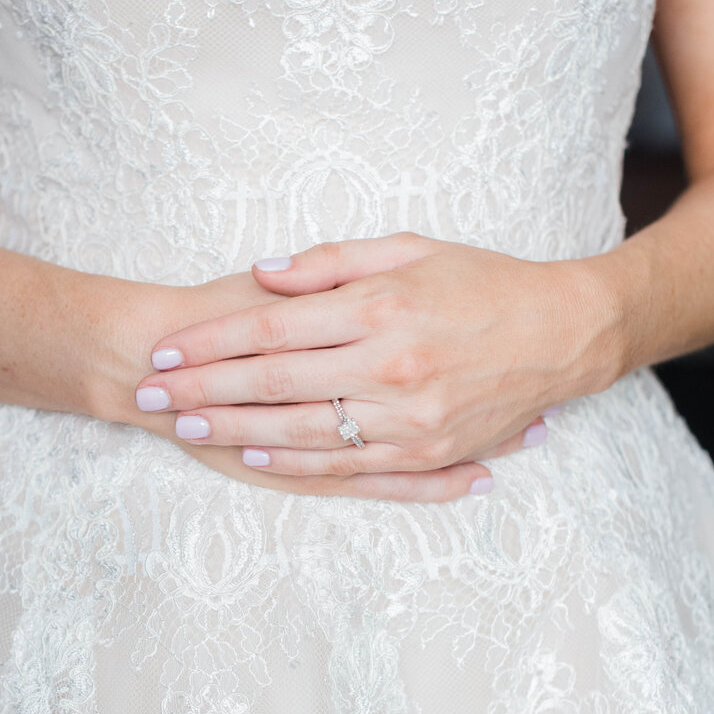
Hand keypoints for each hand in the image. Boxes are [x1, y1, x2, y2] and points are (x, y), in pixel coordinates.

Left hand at [133, 232, 618, 499]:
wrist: (561, 334)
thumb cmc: (483, 281)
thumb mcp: (411, 247)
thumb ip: (333, 261)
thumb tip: (264, 273)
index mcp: (382, 309)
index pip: (273, 329)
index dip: (212, 342)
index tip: (167, 349)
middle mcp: (390, 368)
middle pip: (274, 384)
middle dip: (205, 391)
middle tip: (153, 396)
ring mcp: (409, 419)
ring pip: (302, 432)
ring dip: (236, 432)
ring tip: (186, 429)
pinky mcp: (427, 454)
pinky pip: (347, 466)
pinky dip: (295, 462)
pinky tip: (252, 457)